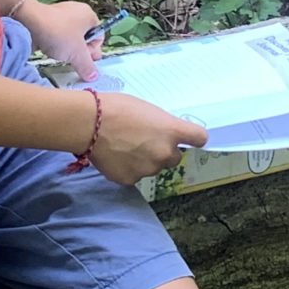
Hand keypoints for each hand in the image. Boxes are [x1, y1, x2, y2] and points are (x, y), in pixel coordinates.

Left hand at [15, 0, 101, 79]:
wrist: (27, 22)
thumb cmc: (58, 34)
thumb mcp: (77, 54)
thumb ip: (87, 66)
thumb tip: (94, 76)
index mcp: (88, 15)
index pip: (98, 36)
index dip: (93, 50)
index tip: (85, 60)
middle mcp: (76, 12)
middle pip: (84, 38)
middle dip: (80, 52)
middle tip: (74, 61)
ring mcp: (60, 15)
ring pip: (69, 38)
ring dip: (66, 49)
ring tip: (60, 56)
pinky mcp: (46, 21)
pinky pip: (55, 36)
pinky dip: (54, 45)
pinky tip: (50, 51)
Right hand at [87, 93, 207, 184]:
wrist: (89, 123)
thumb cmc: (116, 108)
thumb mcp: (147, 109)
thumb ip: (161, 125)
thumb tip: (163, 133)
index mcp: (172, 131)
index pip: (200, 138)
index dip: (194, 138)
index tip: (189, 138)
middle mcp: (165, 153)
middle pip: (175, 157)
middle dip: (164, 151)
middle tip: (145, 141)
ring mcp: (148, 169)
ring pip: (153, 167)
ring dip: (145, 160)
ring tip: (125, 147)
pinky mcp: (130, 180)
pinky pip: (135, 175)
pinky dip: (128, 168)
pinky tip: (115, 156)